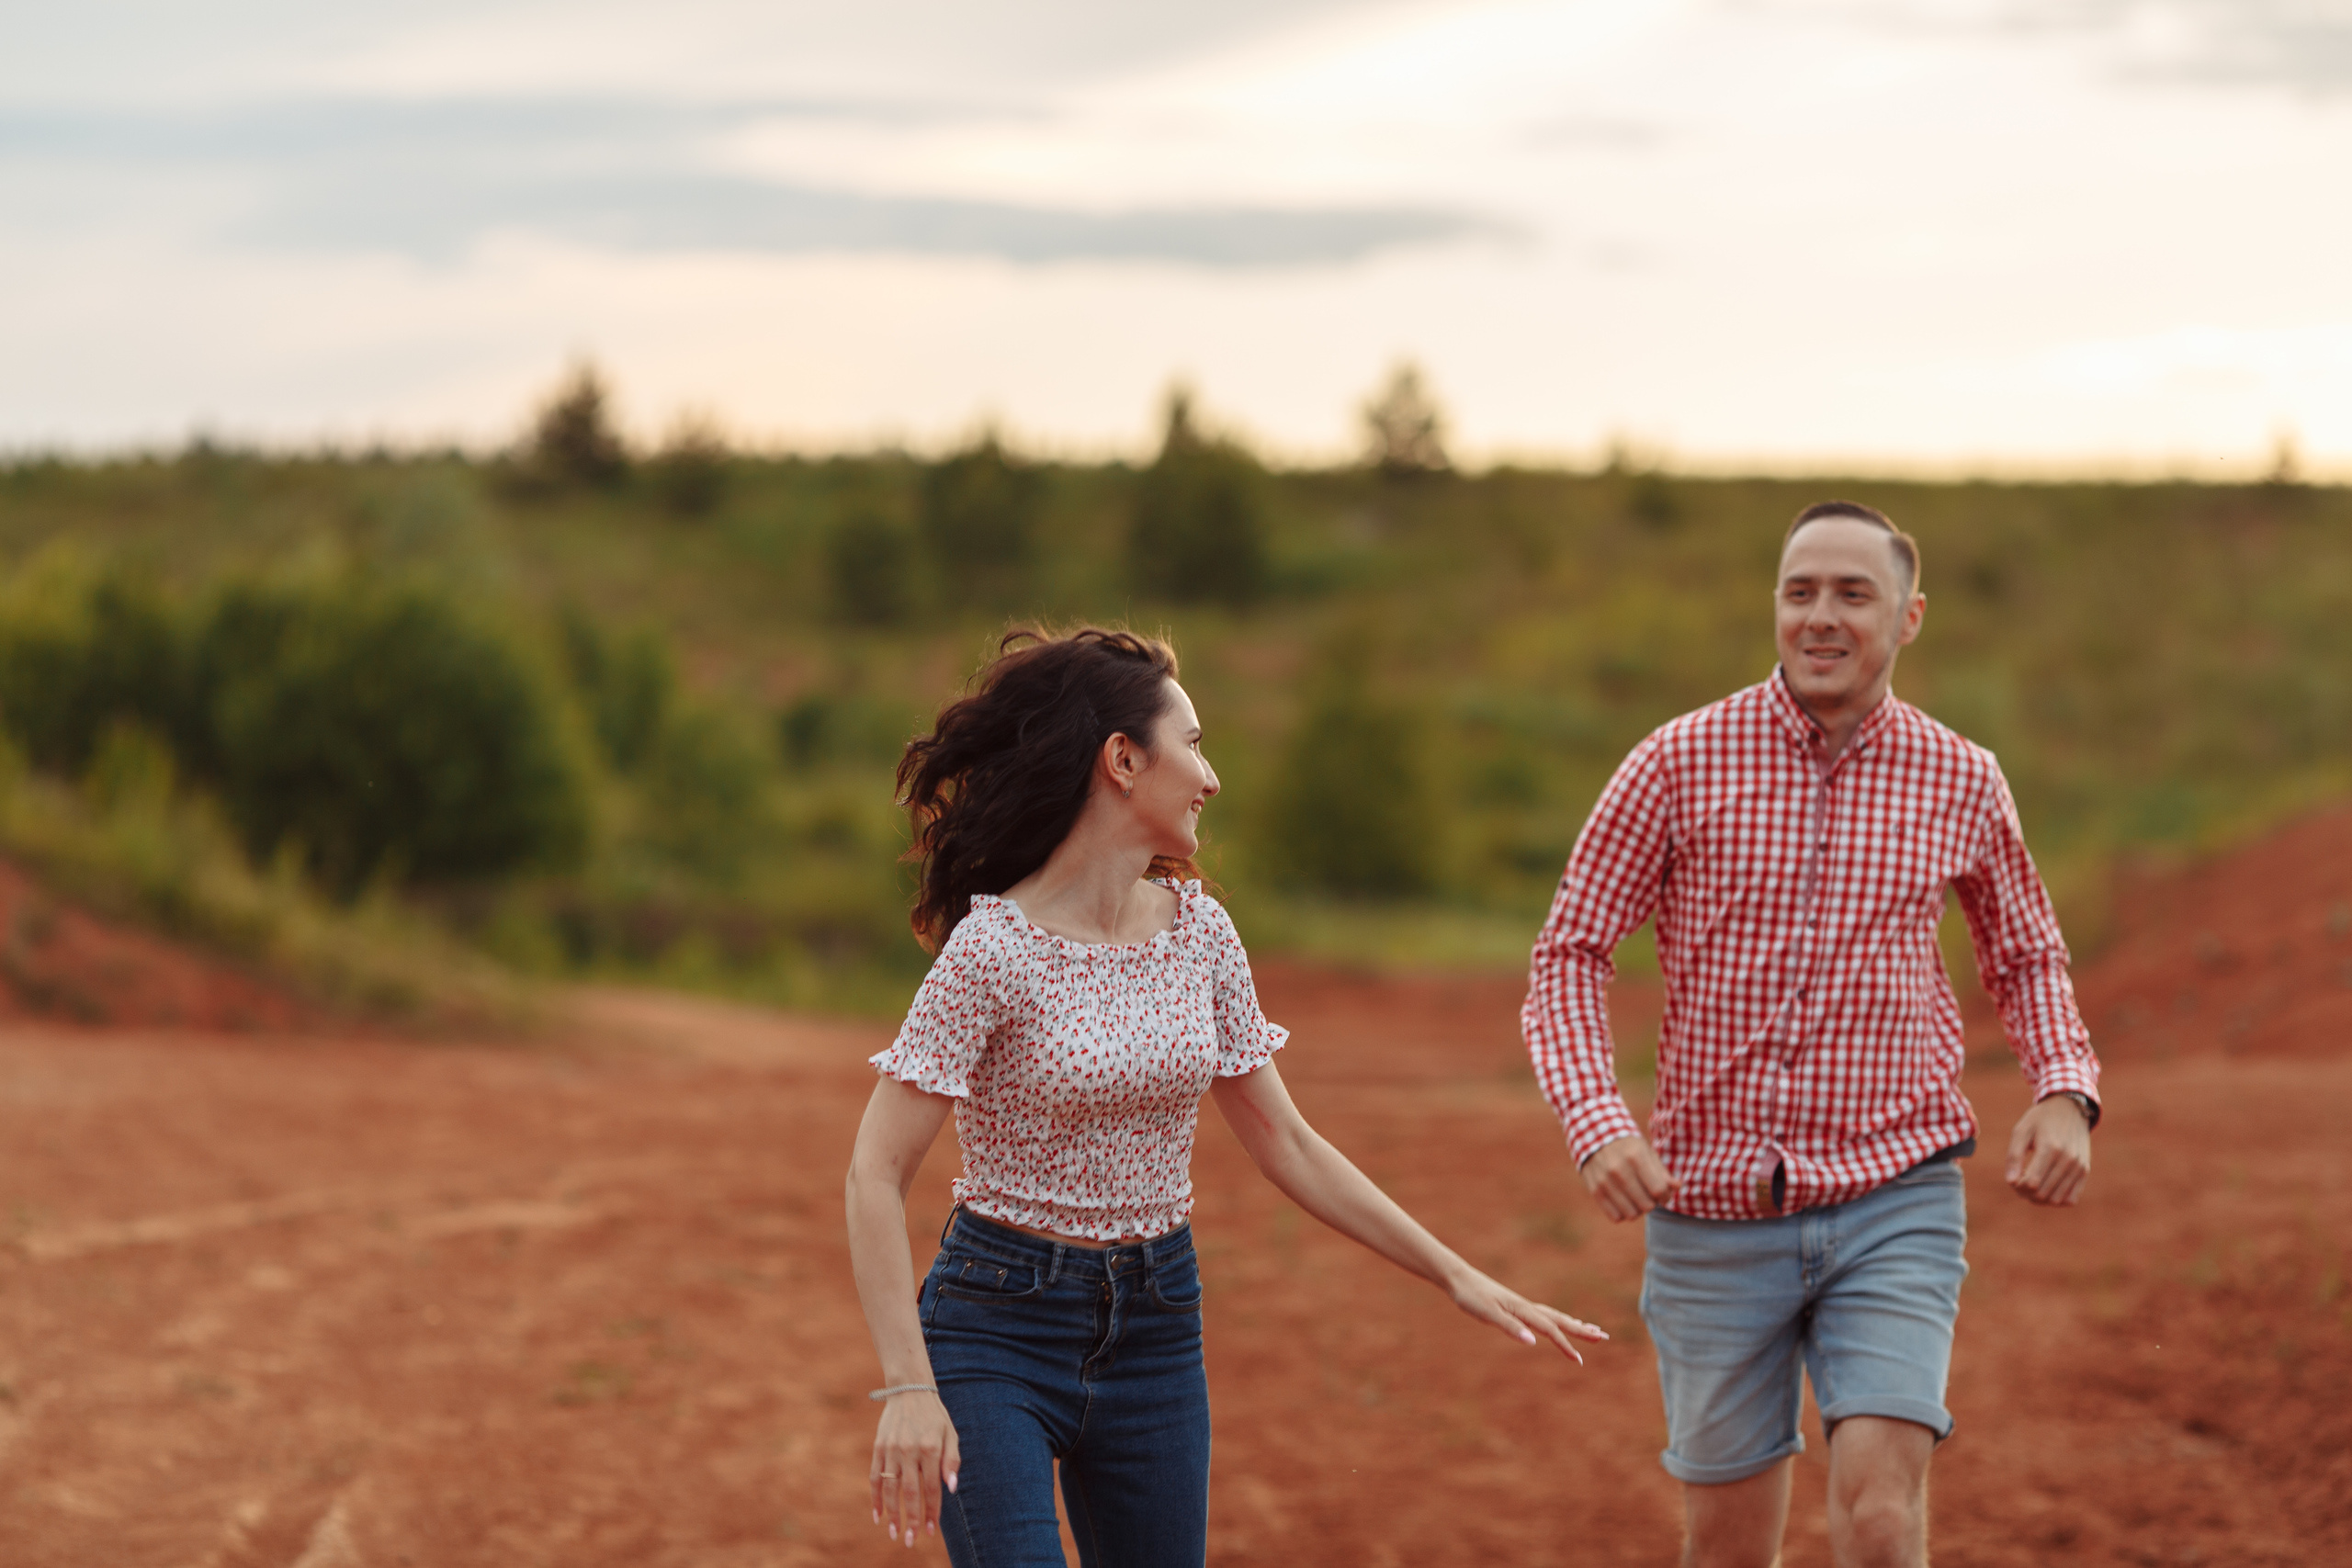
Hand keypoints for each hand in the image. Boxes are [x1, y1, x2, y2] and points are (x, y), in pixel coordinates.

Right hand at [870, 1389, 959, 1546]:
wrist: (909, 1390)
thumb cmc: (934, 1416)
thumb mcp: (950, 1433)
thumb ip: (952, 1460)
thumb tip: (952, 1488)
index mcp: (930, 1448)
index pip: (931, 1488)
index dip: (932, 1512)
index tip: (931, 1532)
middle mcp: (909, 1450)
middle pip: (909, 1493)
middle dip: (911, 1519)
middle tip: (910, 1540)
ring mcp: (891, 1450)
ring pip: (890, 1488)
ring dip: (892, 1514)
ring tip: (893, 1533)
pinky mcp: (878, 1448)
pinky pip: (874, 1477)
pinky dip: (875, 1498)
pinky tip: (877, 1516)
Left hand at [1445, 1268, 1611, 1362]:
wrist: (1458, 1278)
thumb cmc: (1471, 1297)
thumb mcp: (1488, 1314)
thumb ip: (1510, 1327)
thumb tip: (1533, 1341)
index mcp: (1523, 1310)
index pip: (1550, 1330)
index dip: (1566, 1345)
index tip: (1579, 1361)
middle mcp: (1526, 1307)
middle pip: (1560, 1320)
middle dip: (1582, 1330)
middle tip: (1604, 1337)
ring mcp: (1521, 1306)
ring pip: (1554, 1316)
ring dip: (1573, 1324)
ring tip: (1590, 1329)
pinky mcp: (1514, 1307)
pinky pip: (1543, 1315)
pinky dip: (1556, 1321)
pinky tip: (1555, 1325)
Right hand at [1580, 1133, 1679, 1221]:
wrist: (1594, 1137)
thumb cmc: (1628, 1147)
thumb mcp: (1646, 1152)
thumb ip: (1662, 1172)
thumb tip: (1676, 1187)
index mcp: (1636, 1156)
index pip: (1658, 1190)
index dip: (1666, 1196)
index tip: (1663, 1192)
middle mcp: (1618, 1169)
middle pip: (1646, 1205)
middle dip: (1652, 1203)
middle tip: (1648, 1194)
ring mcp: (1604, 1180)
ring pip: (1631, 1214)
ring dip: (1637, 1210)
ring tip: (1636, 1198)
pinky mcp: (1595, 1190)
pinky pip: (1615, 1217)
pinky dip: (1623, 1213)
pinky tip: (1623, 1201)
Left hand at [2004, 1095, 2091, 1206]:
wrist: (2069, 1109)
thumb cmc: (2040, 1120)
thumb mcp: (2021, 1131)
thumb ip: (2014, 1156)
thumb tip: (2011, 1182)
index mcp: (2050, 1148)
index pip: (2031, 1183)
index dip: (2017, 1186)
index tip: (2014, 1178)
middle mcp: (2068, 1159)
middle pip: (2042, 1193)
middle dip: (2026, 1194)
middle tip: (2019, 1183)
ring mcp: (2079, 1166)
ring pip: (2057, 1200)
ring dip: (2040, 1199)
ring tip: (2031, 1186)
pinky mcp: (2085, 1171)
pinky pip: (2072, 1199)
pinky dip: (2057, 1200)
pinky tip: (2047, 1188)